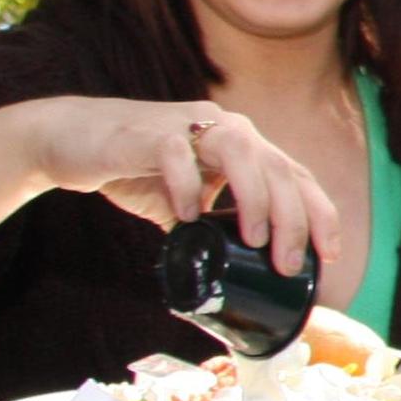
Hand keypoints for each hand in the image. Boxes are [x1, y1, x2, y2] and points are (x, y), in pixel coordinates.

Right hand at [25, 97, 340, 277]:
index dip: (318, 212)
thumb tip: (239, 276)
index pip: (294, 175)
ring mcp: (187, 124)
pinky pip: (177, 152)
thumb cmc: (135, 169)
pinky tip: (188, 215)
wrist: (71, 140)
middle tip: (288, 262)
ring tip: (254, 239)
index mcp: (241, 145)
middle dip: (292, 217)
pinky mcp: (148, 132)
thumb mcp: (185, 202)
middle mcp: (223, 128)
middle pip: (276, 166)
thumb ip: (212, 227)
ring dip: (254, 196)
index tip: (329, 253)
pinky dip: (187, 184)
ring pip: (239, 149)